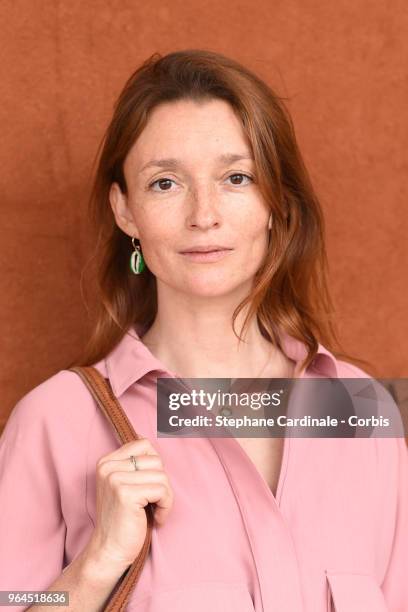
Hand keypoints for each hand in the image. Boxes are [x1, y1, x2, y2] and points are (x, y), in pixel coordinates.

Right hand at [86, 438, 173, 570]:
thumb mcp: (124, 485)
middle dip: (162, 483)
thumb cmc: (124, 518)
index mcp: (106, 461)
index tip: (149, 486)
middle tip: (154, 502)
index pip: (144, 444)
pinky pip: (162, 491)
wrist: (109, 550)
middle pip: (156, 460)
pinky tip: (157, 519)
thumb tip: (150, 443)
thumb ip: (134, 464)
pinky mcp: (126, 494)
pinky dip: (166, 507)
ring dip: (166, 497)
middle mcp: (108, 467)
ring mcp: (115, 479)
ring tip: (156, 511)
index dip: (154, 466)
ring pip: (161, 476)